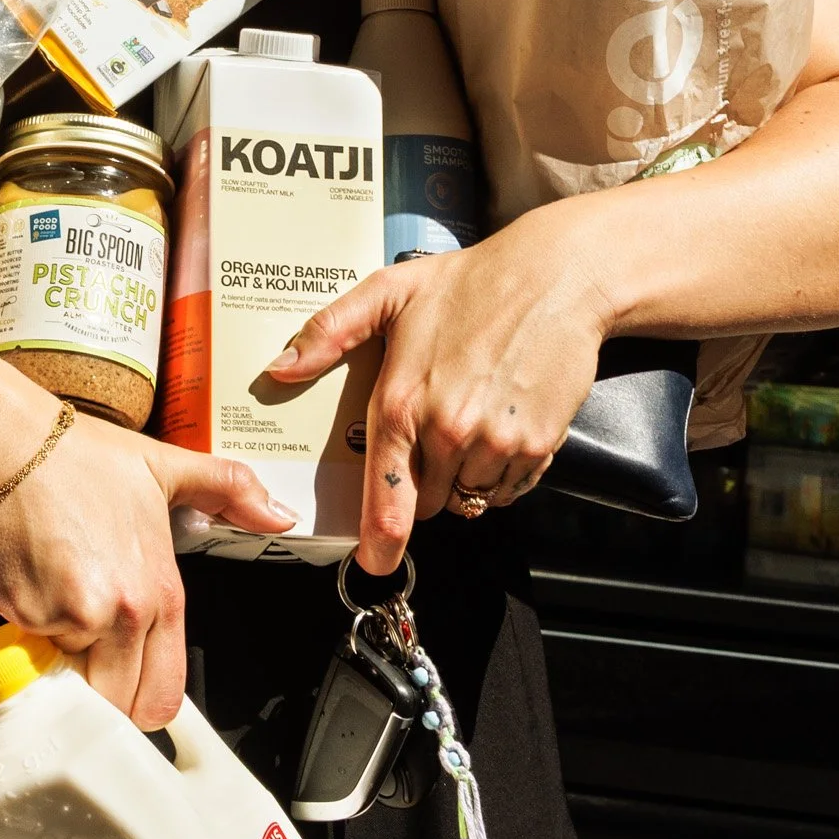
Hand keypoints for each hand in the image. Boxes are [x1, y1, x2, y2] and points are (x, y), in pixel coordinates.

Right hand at [0, 414, 293, 728]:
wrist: (7, 445)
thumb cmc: (77, 458)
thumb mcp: (165, 466)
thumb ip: (228, 490)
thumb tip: (280, 514)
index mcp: (160, 593)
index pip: (163, 696)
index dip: (144, 699)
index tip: (130, 683)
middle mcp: (120, 614)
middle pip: (115, 704)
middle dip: (99, 685)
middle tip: (87, 640)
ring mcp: (67, 619)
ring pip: (66, 676)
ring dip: (61, 652)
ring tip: (59, 591)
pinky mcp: (21, 616)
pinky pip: (26, 646)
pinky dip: (27, 625)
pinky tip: (32, 576)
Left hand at [268, 205, 615, 570]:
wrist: (558, 277)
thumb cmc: (472, 282)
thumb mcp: (390, 291)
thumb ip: (330, 331)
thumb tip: (280, 366)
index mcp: (403, 401)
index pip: (385, 496)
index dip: (379, 539)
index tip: (374, 560)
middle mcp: (449, 431)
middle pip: (426, 502)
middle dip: (423, 481)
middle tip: (433, 431)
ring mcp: (497, 442)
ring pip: (468, 498)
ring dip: (464, 477)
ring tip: (470, 420)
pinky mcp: (539, 445)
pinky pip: (509, 490)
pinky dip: (502, 475)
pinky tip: (500, 426)